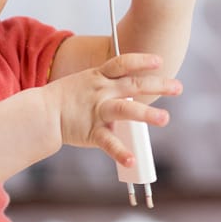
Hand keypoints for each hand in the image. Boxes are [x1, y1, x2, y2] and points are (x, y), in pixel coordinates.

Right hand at [49, 53, 181, 166]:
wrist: (42, 113)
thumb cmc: (68, 97)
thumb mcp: (88, 81)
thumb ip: (111, 82)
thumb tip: (136, 85)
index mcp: (100, 77)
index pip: (123, 64)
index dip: (141, 61)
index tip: (160, 61)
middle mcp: (101, 91)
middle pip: (133, 85)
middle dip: (158, 85)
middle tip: (178, 87)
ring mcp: (97, 111)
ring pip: (125, 110)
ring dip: (146, 114)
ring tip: (165, 118)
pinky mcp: (92, 132)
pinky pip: (109, 142)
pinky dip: (120, 152)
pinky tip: (132, 161)